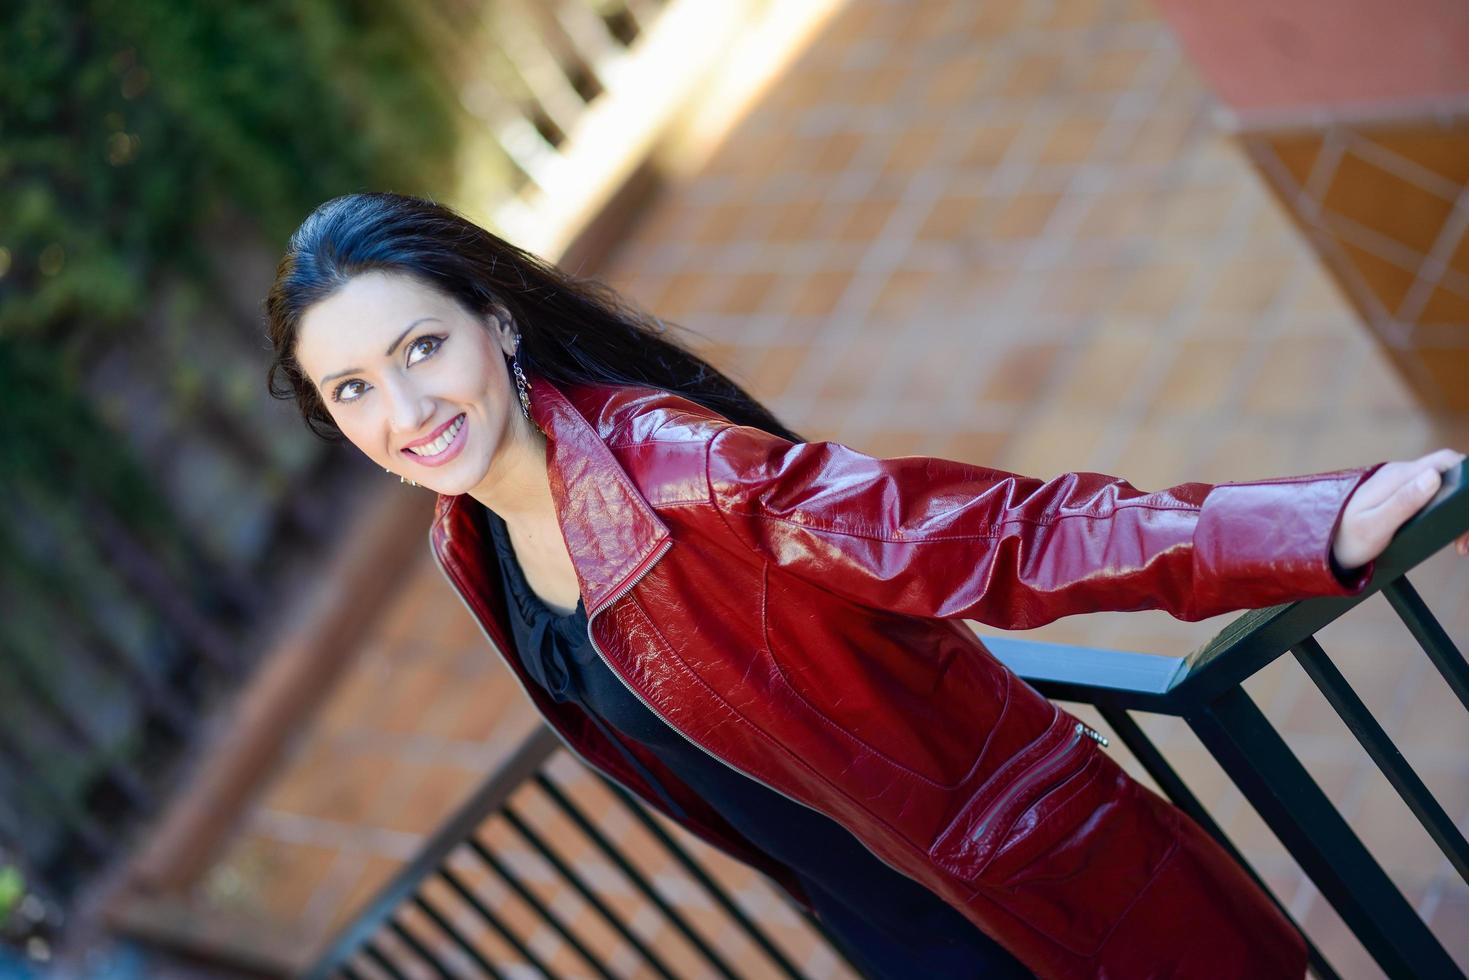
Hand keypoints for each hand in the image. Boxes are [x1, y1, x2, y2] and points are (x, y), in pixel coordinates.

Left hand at [1331, 449, 1468, 573]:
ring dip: (1457, 510)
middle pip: (1449, 474)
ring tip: (1460, 544)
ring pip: (1442, 485)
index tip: (1467, 517)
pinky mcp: (1398, 494)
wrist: (1318, 545)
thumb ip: (1402, 502)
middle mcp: (1400, 474)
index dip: (1467, 480)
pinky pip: (1431, 495)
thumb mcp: (1374, 527)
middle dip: (1465, 503)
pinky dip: (1445, 513)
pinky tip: (1447, 535)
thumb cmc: (1345, 539)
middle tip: (1464, 541)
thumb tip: (1433, 477)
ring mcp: (1399, 483)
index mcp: (1397, 476)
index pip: (1446, 461)